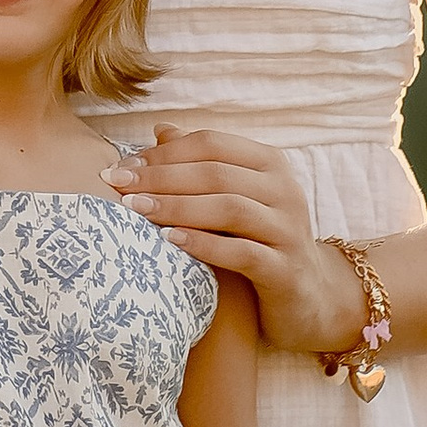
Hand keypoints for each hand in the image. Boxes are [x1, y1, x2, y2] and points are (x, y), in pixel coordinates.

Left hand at [102, 125, 365, 356]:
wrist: (308, 296)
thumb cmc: (259, 238)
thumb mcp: (234, 195)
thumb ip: (202, 162)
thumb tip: (160, 130)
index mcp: (270, 163)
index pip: (211, 144)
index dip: (164, 152)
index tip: (121, 166)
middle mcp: (285, 190)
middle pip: (216, 173)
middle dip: (161, 177)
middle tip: (118, 185)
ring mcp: (289, 230)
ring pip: (230, 208)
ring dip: (177, 207)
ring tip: (136, 210)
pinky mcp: (286, 270)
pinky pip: (243, 253)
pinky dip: (205, 245)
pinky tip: (171, 242)